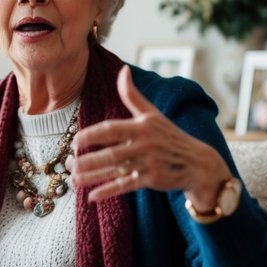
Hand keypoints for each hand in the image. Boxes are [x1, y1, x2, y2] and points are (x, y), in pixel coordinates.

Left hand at [71, 66, 232, 207]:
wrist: (197, 162)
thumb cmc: (169, 136)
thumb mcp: (152, 114)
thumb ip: (133, 95)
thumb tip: (123, 70)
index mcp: (141, 126)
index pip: (111, 129)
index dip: (92, 135)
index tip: (75, 141)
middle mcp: (144, 144)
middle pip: (111, 153)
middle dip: (88, 159)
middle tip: (69, 163)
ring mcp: (148, 163)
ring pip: (115, 171)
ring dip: (93, 176)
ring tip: (74, 178)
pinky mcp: (151, 179)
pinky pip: (125, 186)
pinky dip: (108, 191)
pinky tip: (92, 196)